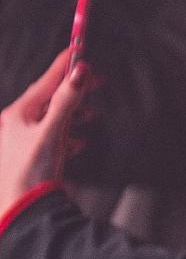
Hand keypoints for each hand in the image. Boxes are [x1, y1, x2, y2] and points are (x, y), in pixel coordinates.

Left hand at [0, 47, 89, 209]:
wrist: (25, 209)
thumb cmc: (32, 172)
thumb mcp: (52, 132)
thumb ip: (67, 102)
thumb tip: (79, 72)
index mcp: (17, 114)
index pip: (45, 82)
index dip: (64, 65)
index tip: (79, 49)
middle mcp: (17, 124)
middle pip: (49, 99)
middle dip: (73, 90)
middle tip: (96, 80)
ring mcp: (24, 141)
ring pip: (52, 118)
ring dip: (73, 113)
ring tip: (92, 112)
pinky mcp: (33, 157)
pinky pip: (53, 137)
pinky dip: (68, 134)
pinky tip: (78, 140)